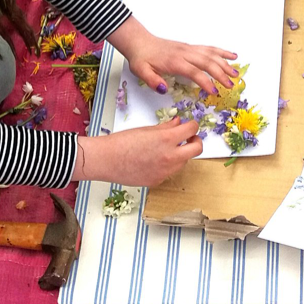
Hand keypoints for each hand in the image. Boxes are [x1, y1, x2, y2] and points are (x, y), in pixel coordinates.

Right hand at [74, 118, 201, 185]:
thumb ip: (166, 127)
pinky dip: (168, 165)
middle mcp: (170, 157)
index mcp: (167, 139)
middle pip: (197, 149)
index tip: (189, 125)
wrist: (106, 160)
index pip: (192, 130)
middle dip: (195, 141)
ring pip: (184, 161)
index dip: (192, 126)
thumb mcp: (147, 129)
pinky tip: (155, 160)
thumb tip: (178, 123)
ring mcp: (165, 172)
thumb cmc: (123, 141)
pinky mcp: (158, 181)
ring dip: (182, 154)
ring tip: (167, 148)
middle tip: (188, 138)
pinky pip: (170, 172)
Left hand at [109, 17, 238, 93]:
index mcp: (175, 61)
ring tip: (236, 73)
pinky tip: (231, 55)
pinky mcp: (190, 47)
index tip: (213, 92)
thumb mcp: (141, 71)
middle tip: (230, 86)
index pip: (194, 71)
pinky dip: (221, 52)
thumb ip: (153, 81)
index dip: (205, 81)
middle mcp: (185, 53)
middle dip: (221, 74)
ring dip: (225, 63)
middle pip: (207, 62)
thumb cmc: (141, 58)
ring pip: (211, 54)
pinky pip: (209, 48)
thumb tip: (164, 89)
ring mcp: (189, 49)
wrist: (140, 42)